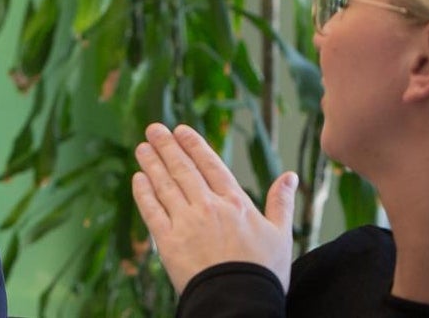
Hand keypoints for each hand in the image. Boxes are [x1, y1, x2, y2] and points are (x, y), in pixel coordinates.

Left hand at [132, 122, 297, 293]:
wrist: (241, 304)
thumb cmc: (264, 272)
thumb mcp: (281, 235)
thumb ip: (282, 202)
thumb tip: (291, 176)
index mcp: (235, 202)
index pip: (210, 165)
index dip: (193, 145)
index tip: (180, 129)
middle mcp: (209, 207)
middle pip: (184, 169)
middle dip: (167, 146)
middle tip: (154, 129)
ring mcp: (187, 223)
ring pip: (165, 185)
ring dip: (152, 164)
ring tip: (142, 148)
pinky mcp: (168, 242)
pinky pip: (152, 211)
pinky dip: (144, 193)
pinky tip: (138, 179)